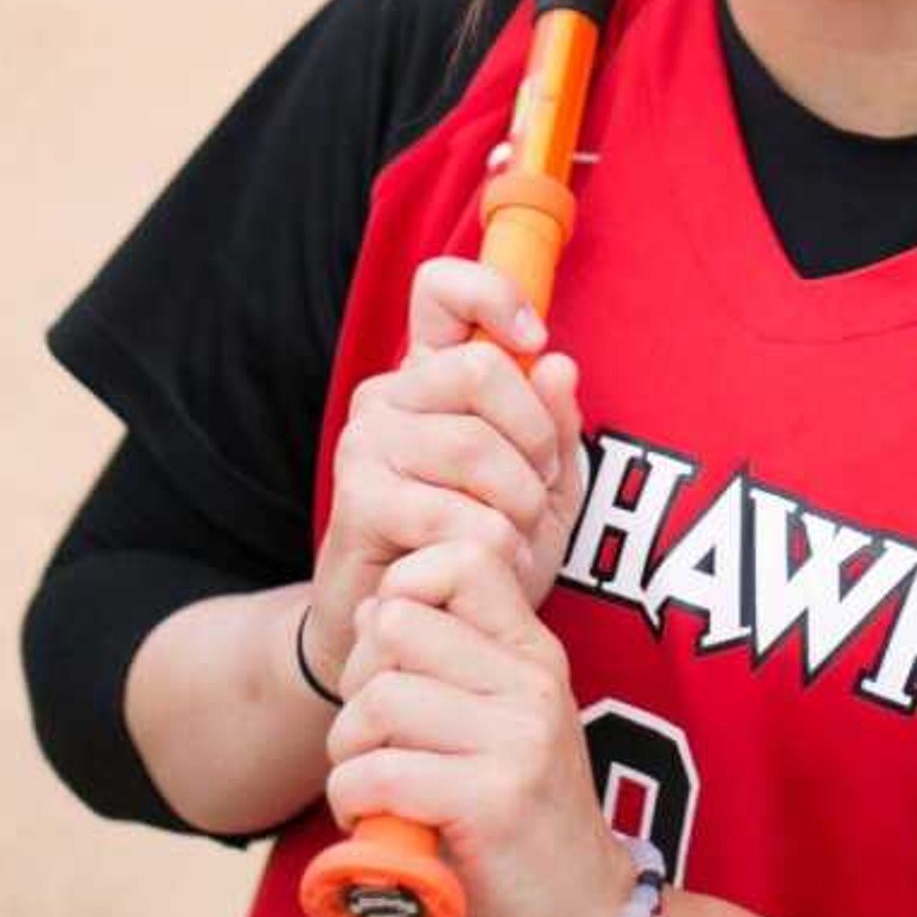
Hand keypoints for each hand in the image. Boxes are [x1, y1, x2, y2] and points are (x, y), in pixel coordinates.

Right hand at [306, 256, 583, 691]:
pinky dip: (492, 544)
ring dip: (519, 504)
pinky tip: (493, 563)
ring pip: (474, 445)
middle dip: (537, 437)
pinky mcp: (357, 498)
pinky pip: (450, 510)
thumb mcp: (541, 487)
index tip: (535, 338)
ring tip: (516, 536)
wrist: (418, 628)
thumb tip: (560, 365)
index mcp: (430, 374)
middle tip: (540, 489)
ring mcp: (365, 442)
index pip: (442, 288)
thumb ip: (555, 426)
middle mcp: (389, 394)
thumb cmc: (479, 548)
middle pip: (483, 369)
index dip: (494, 294)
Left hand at [325, 540, 635, 916]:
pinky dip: (351, 800)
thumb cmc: (518, 821)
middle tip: (371, 739)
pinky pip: (378, 773)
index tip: (390, 656)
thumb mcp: (500, 723)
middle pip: (395, 626)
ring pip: (378, 700)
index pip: (462, 559)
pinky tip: (372, 823)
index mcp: (534, 653)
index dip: (401, 590)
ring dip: (347, 752)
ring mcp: (517, 740)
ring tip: (370, 786)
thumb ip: (448, 662)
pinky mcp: (492, 802)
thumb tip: (371, 607)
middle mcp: (532, 683)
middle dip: (357, 683)